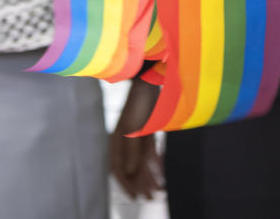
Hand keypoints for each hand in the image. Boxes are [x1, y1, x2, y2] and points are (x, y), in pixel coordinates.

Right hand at [110, 80, 162, 199]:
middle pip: (132, 168)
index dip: (126, 184)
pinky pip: (151, 152)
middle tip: (151, 197)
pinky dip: (157, 163)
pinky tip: (163, 171)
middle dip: (141, 184)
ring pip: (143, 162)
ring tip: (159, 189)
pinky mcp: (147, 132)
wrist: (149, 82)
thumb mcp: (134, 128)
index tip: (135, 197)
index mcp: (116, 142)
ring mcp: (136, 137)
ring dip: (150, 176)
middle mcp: (124, 142)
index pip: (118, 169)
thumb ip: (132, 151)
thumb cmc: (138, 103)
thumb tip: (130, 171)